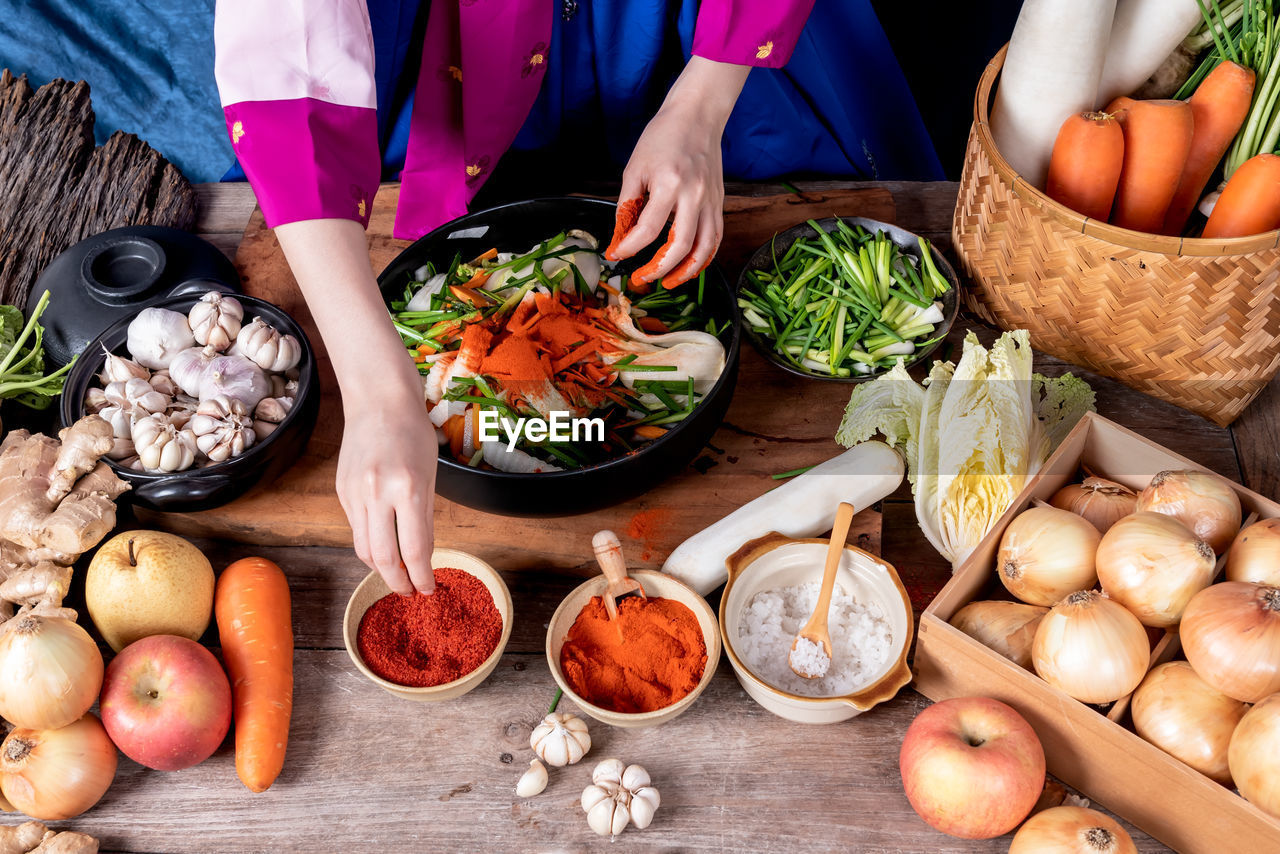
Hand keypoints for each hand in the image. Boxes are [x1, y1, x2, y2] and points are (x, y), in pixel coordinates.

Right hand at [338, 386, 437, 595]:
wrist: (379, 400)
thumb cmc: (413, 432)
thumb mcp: (431, 474)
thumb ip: (425, 518)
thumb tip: (423, 556)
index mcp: (408, 488)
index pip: (414, 549)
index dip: (421, 576)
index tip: (428, 588)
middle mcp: (377, 493)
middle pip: (382, 558)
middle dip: (397, 582)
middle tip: (410, 591)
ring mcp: (354, 493)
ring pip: (363, 548)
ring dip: (380, 568)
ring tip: (397, 574)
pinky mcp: (341, 491)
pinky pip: (356, 528)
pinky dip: (370, 543)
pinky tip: (384, 544)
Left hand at [606, 56, 750, 287]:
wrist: (697, 116)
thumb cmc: (662, 137)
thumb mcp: (634, 168)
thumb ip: (627, 205)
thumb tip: (620, 238)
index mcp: (669, 184)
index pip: (647, 229)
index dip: (628, 248)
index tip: (616, 255)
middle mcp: (694, 196)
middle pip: (680, 246)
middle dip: (658, 269)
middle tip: (641, 279)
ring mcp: (711, 201)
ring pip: (704, 248)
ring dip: (687, 272)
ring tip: (669, 282)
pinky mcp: (719, 203)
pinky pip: (715, 238)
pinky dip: (704, 258)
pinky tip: (689, 267)